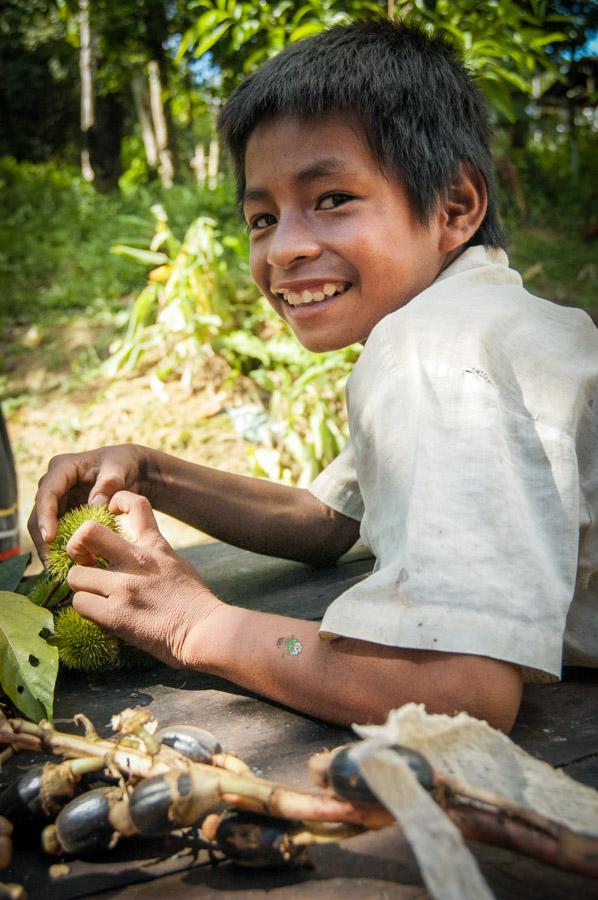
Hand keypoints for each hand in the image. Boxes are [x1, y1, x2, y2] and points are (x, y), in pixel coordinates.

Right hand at [28, 444, 149, 561]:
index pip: (47, 493)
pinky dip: (62, 548)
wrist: (131, 469)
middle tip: (52, 563)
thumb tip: (94, 506)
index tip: (50, 538)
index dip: (46, 516)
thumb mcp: (118, 470)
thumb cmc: (123, 465)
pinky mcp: (65, 514)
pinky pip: (57, 533)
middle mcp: (54, 484)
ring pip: (44, 527)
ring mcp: (58, 500)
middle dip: (44, 540)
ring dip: (50, 548)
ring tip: (60, 569)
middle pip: (39, 514)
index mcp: (62, 468)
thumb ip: (108, 485)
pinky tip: (69, 565)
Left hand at [65, 492, 221, 667]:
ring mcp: (124, 587)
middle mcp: (137, 560)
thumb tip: (133, 555)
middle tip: (85, 562)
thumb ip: (154, 555)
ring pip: (75, 575)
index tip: (109, 512)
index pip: (136, 503)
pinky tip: (101, 615)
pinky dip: (86, 610)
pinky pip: (80, 604)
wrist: (206, 631)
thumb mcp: (178, 564)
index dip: (117, 500)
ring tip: (95, 596)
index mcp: (155, 546)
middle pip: (88, 532)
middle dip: (77, 546)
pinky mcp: (115, 614)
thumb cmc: (196, 603)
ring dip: (82, 587)